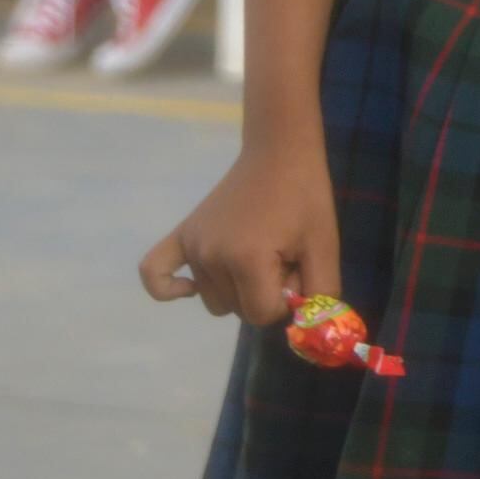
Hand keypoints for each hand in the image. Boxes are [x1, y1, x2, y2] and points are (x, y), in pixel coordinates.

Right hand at [138, 139, 340, 325]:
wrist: (279, 154)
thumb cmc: (306, 198)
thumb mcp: (325, 246)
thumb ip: (320, 291)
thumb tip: (305, 324)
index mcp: (247, 260)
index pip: (262, 314)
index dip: (287, 300)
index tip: (298, 270)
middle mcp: (210, 257)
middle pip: (237, 309)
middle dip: (264, 293)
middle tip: (282, 256)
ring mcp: (192, 247)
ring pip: (214, 299)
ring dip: (237, 288)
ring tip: (259, 251)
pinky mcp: (180, 236)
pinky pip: (154, 273)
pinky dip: (167, 289)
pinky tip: (189, 288)